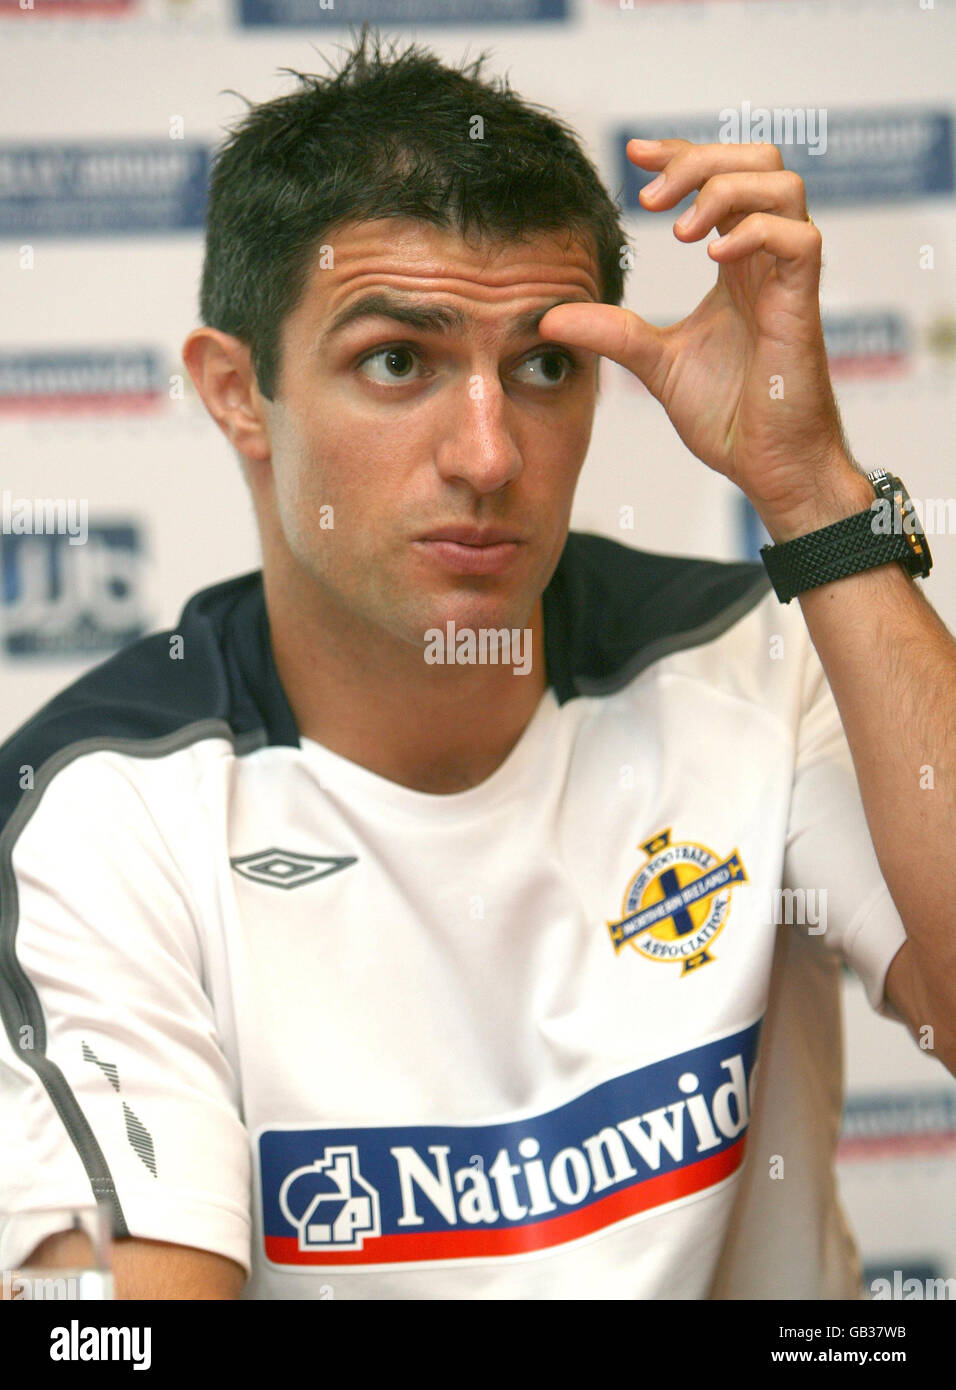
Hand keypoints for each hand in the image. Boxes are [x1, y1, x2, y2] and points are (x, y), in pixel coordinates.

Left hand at [539, 138, 857, 532]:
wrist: (768, 468)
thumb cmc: (729, 417)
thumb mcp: (654, 364)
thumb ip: (611, 333)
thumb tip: (548, 317)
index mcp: (737, 263)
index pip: (719, 177)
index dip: (679, 154)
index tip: (633, 156)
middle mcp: (767, 260)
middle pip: (759, 160)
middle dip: (700, 160)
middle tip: (652, 199)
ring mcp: (788, 278)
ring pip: (784, 183)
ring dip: (725, 190)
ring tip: (681, 233)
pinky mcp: (802, 304)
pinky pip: (798, 238)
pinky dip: (754, 232)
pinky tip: (713, 258)